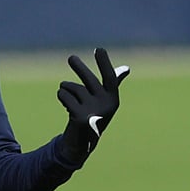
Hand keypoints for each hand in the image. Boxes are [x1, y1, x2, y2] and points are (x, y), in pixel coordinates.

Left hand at [56, 47, 130, 162]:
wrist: (81, 141)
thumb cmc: (93, 115)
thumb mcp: (103, 99)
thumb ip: (113, 83)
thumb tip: (127, 68)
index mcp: (113, 98)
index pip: (110, 78)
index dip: (104, 63)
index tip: (99, 49)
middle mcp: (106, 105)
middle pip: (89, 80)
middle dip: (79, 68)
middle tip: (71, 58)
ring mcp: (93, 112)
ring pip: (73, 88)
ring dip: (66, 88)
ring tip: (68, 96)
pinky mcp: (80, 117)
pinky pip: (65, 96)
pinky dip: (62, 96)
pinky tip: (66, 105)